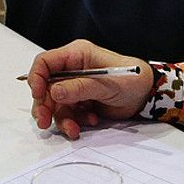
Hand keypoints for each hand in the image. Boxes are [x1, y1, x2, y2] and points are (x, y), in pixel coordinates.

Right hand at [27, 40, 152, 139]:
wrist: (147, 96)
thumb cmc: (132, 80)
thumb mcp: (107, 84)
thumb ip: (80, 87)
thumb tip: (54, 92)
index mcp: (77, 55)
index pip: (45, 62)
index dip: (36, 78)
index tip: (38, 95)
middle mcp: (72, 70)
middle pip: (44, 87)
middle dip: (44, 105)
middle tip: (43, 121)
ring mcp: (74, 87)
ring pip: (54, 104)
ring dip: (61, 119)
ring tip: (74, 129)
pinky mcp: (79, 102)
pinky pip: (66, 114)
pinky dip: (74, 121)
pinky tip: (91, 120)